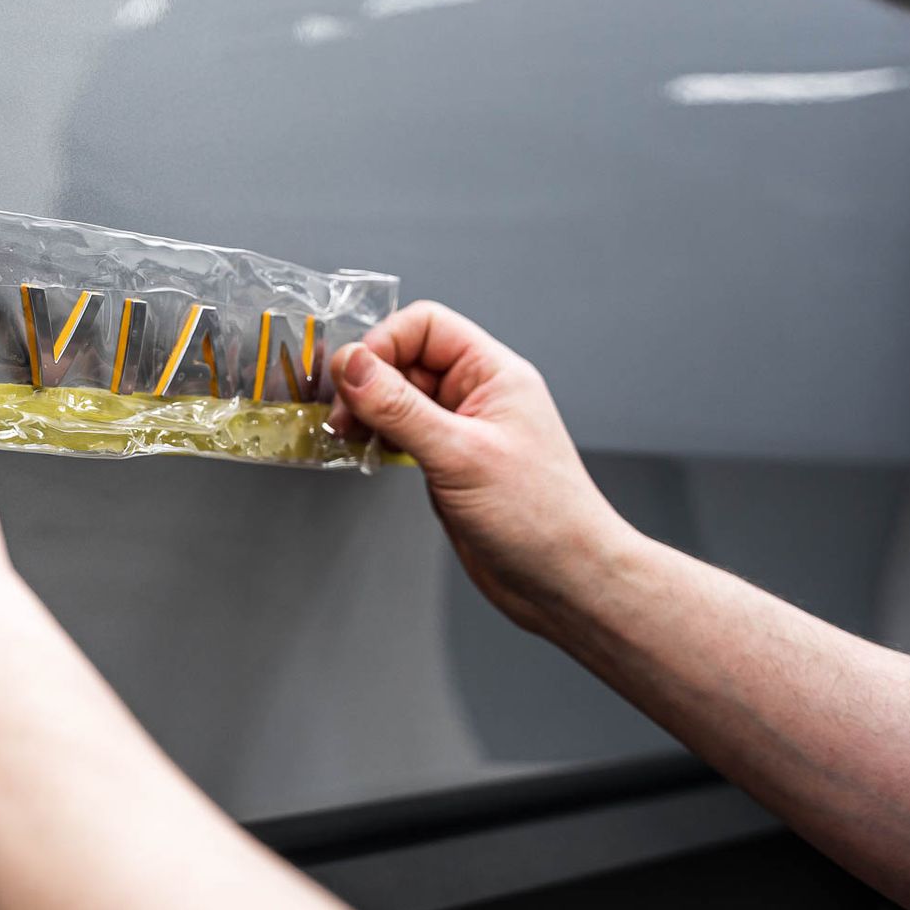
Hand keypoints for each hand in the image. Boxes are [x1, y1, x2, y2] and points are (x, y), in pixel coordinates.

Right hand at [327, 301, 634, 632]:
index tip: (352, 378)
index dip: (383, 344)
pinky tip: (367, 454)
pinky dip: (378, 439)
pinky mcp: (448, 463)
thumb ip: (400, 408)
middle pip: (406, 359)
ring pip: (399, 398)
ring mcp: (461, 430)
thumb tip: (352, 365)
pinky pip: (402, 433)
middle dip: (368, 382)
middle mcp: (477, 396)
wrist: (565, 582)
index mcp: (494, 375)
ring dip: (368, 412)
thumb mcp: (460, 455)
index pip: (426, 326)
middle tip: (344, 416)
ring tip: (350, 436)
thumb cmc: (543, 519)